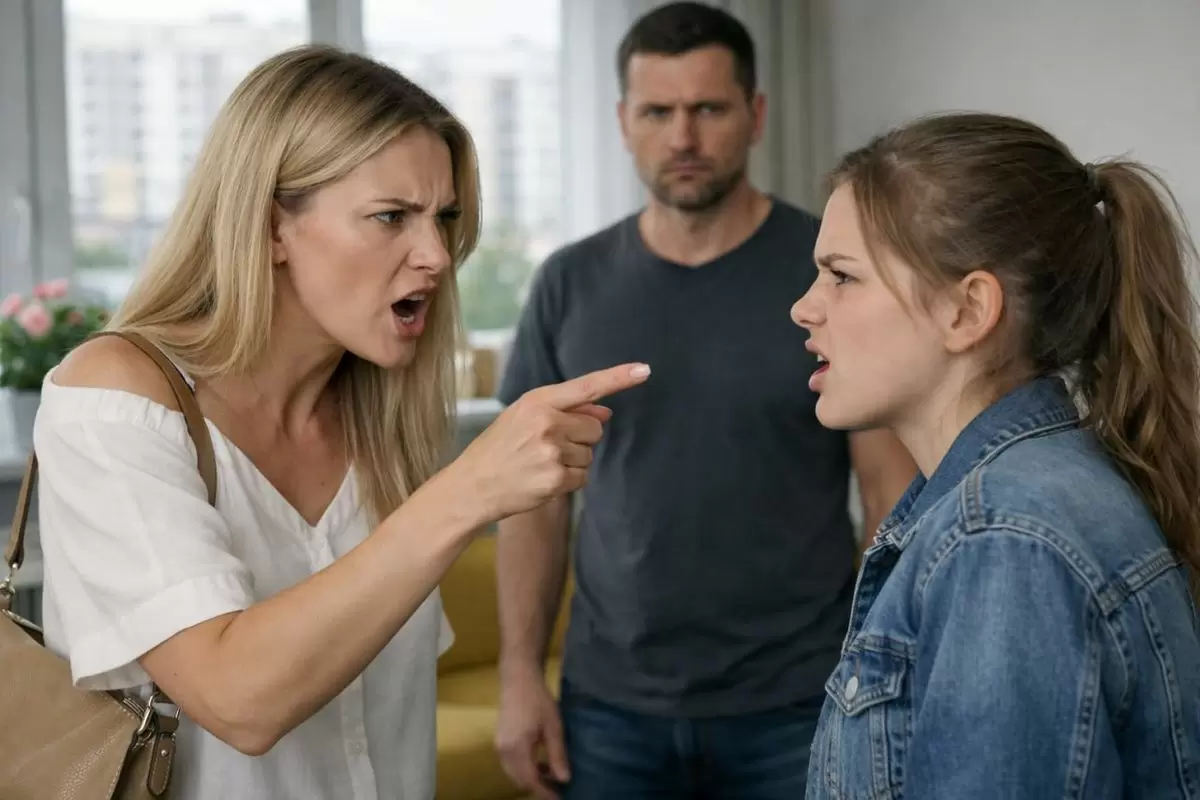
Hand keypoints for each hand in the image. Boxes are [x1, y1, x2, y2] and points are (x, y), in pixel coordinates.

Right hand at [453, 363, 649, 521]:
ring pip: (589, 455)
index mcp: (538, 401)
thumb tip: (605, 413)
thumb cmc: (499, 448)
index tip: (644, 370)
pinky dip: (568, 481)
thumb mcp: (523, 418)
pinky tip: (543, 480)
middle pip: (595, 429)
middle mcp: (547, 423)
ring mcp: (552, 452)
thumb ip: (565, 411)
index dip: (618, 378)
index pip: (586, 386)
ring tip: (540, 464)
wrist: (472, 485)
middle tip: (547, 447)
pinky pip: (582, 477)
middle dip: (580, 439)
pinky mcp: (556, 479)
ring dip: (572, 462)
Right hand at [496, 669, 568, 799]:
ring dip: (530, 778)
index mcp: (517, 748)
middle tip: (557, 789)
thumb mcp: (554, 727)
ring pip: (514, 774)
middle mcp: (504, 751)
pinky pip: (510, 764)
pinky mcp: (499, 741)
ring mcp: (499, 746)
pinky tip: (539, 762)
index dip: (545, 793)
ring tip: (551, 775)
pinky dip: (524, 769)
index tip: (559, 798)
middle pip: (519, 781)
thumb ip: (557, 755)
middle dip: (538, 788)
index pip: (530, 781)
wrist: (518, 679)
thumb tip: (564, 780)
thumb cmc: (539, 700)